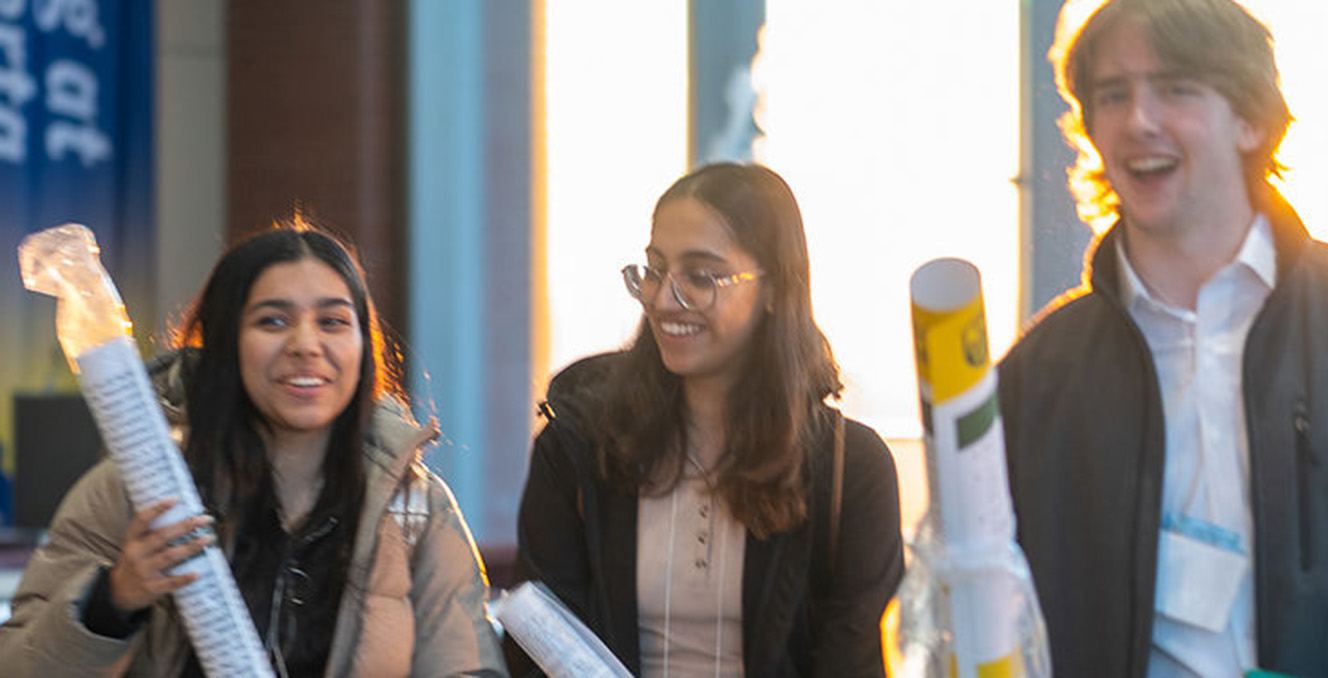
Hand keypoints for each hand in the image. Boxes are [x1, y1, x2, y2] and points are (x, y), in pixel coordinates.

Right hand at [108, 499, 214, 613]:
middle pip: (162, 536)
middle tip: (205, 519)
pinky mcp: (151, 587)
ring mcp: (144, 571)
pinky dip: (184, 578)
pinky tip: (197, 573)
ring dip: (191, 547)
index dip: (157, 509)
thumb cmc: (135, 562)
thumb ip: (153, 533)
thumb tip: (184, 516)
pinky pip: (171, 582)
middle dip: (185, 526)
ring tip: (208, 538)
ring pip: (170, 556)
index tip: (175, 499)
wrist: (119, 592)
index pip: (142, 521)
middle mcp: (137, 554)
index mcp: (133, 540)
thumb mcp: (136, 546)